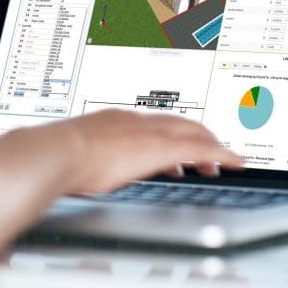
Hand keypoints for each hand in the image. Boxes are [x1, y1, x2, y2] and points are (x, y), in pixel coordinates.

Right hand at [59, 109, 243, 193]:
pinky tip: (231, 161)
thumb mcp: (73, 154)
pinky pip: (202, 148)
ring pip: (194, 133)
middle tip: (211, 152)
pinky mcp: (161, 148)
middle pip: (180, 123)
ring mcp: (150, 132)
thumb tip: (71, 167)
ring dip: (211, 146)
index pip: (155, 123)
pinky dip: (221, 154)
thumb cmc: (55, 157)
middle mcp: (137, 121)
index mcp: (117, 120)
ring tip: (221, 162)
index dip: (172, 132)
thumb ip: (82, 157)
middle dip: (199, 136)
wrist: (56, 153)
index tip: (178, 146)